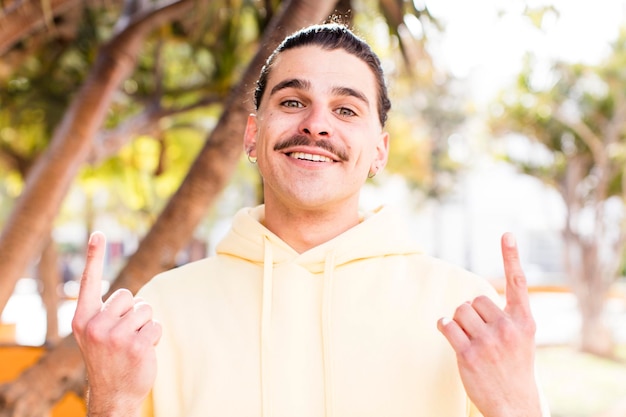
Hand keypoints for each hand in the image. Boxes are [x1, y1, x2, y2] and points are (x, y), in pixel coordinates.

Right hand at [72, 232, 160, 416]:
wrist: (114, 395)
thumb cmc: (109, 359)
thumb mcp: (97, 335)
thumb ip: (106, 313)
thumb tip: (131, 297)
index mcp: (83, 319)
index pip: (90, 282)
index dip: (95, 256)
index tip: (98, 233)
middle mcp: (95, 325)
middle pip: (129, 295)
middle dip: (133, 312)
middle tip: (124, 336)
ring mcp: (115, 336)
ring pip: (146, 310)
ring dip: (145, 325)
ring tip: (133, 344)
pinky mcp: (136, 345)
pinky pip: (156, 326)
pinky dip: (154, 337)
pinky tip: (142, 352)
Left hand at [437, 233, 541, 416]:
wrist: (514, 406)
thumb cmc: (514, 369)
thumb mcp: (521, 340)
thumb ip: (506, 317)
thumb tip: (475, 300)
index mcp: (524, 322)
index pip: (517, 283)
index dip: (511, 257)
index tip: (506, 233)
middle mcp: (508, 328)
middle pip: (474, 299)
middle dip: (471, 313)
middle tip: (479, 333)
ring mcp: (489, 341)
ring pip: (459, 311)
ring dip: (458, 322)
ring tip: (469, 339)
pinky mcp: (469, 354)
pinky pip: (446, 326)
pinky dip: (444, 327)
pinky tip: (450, 335)